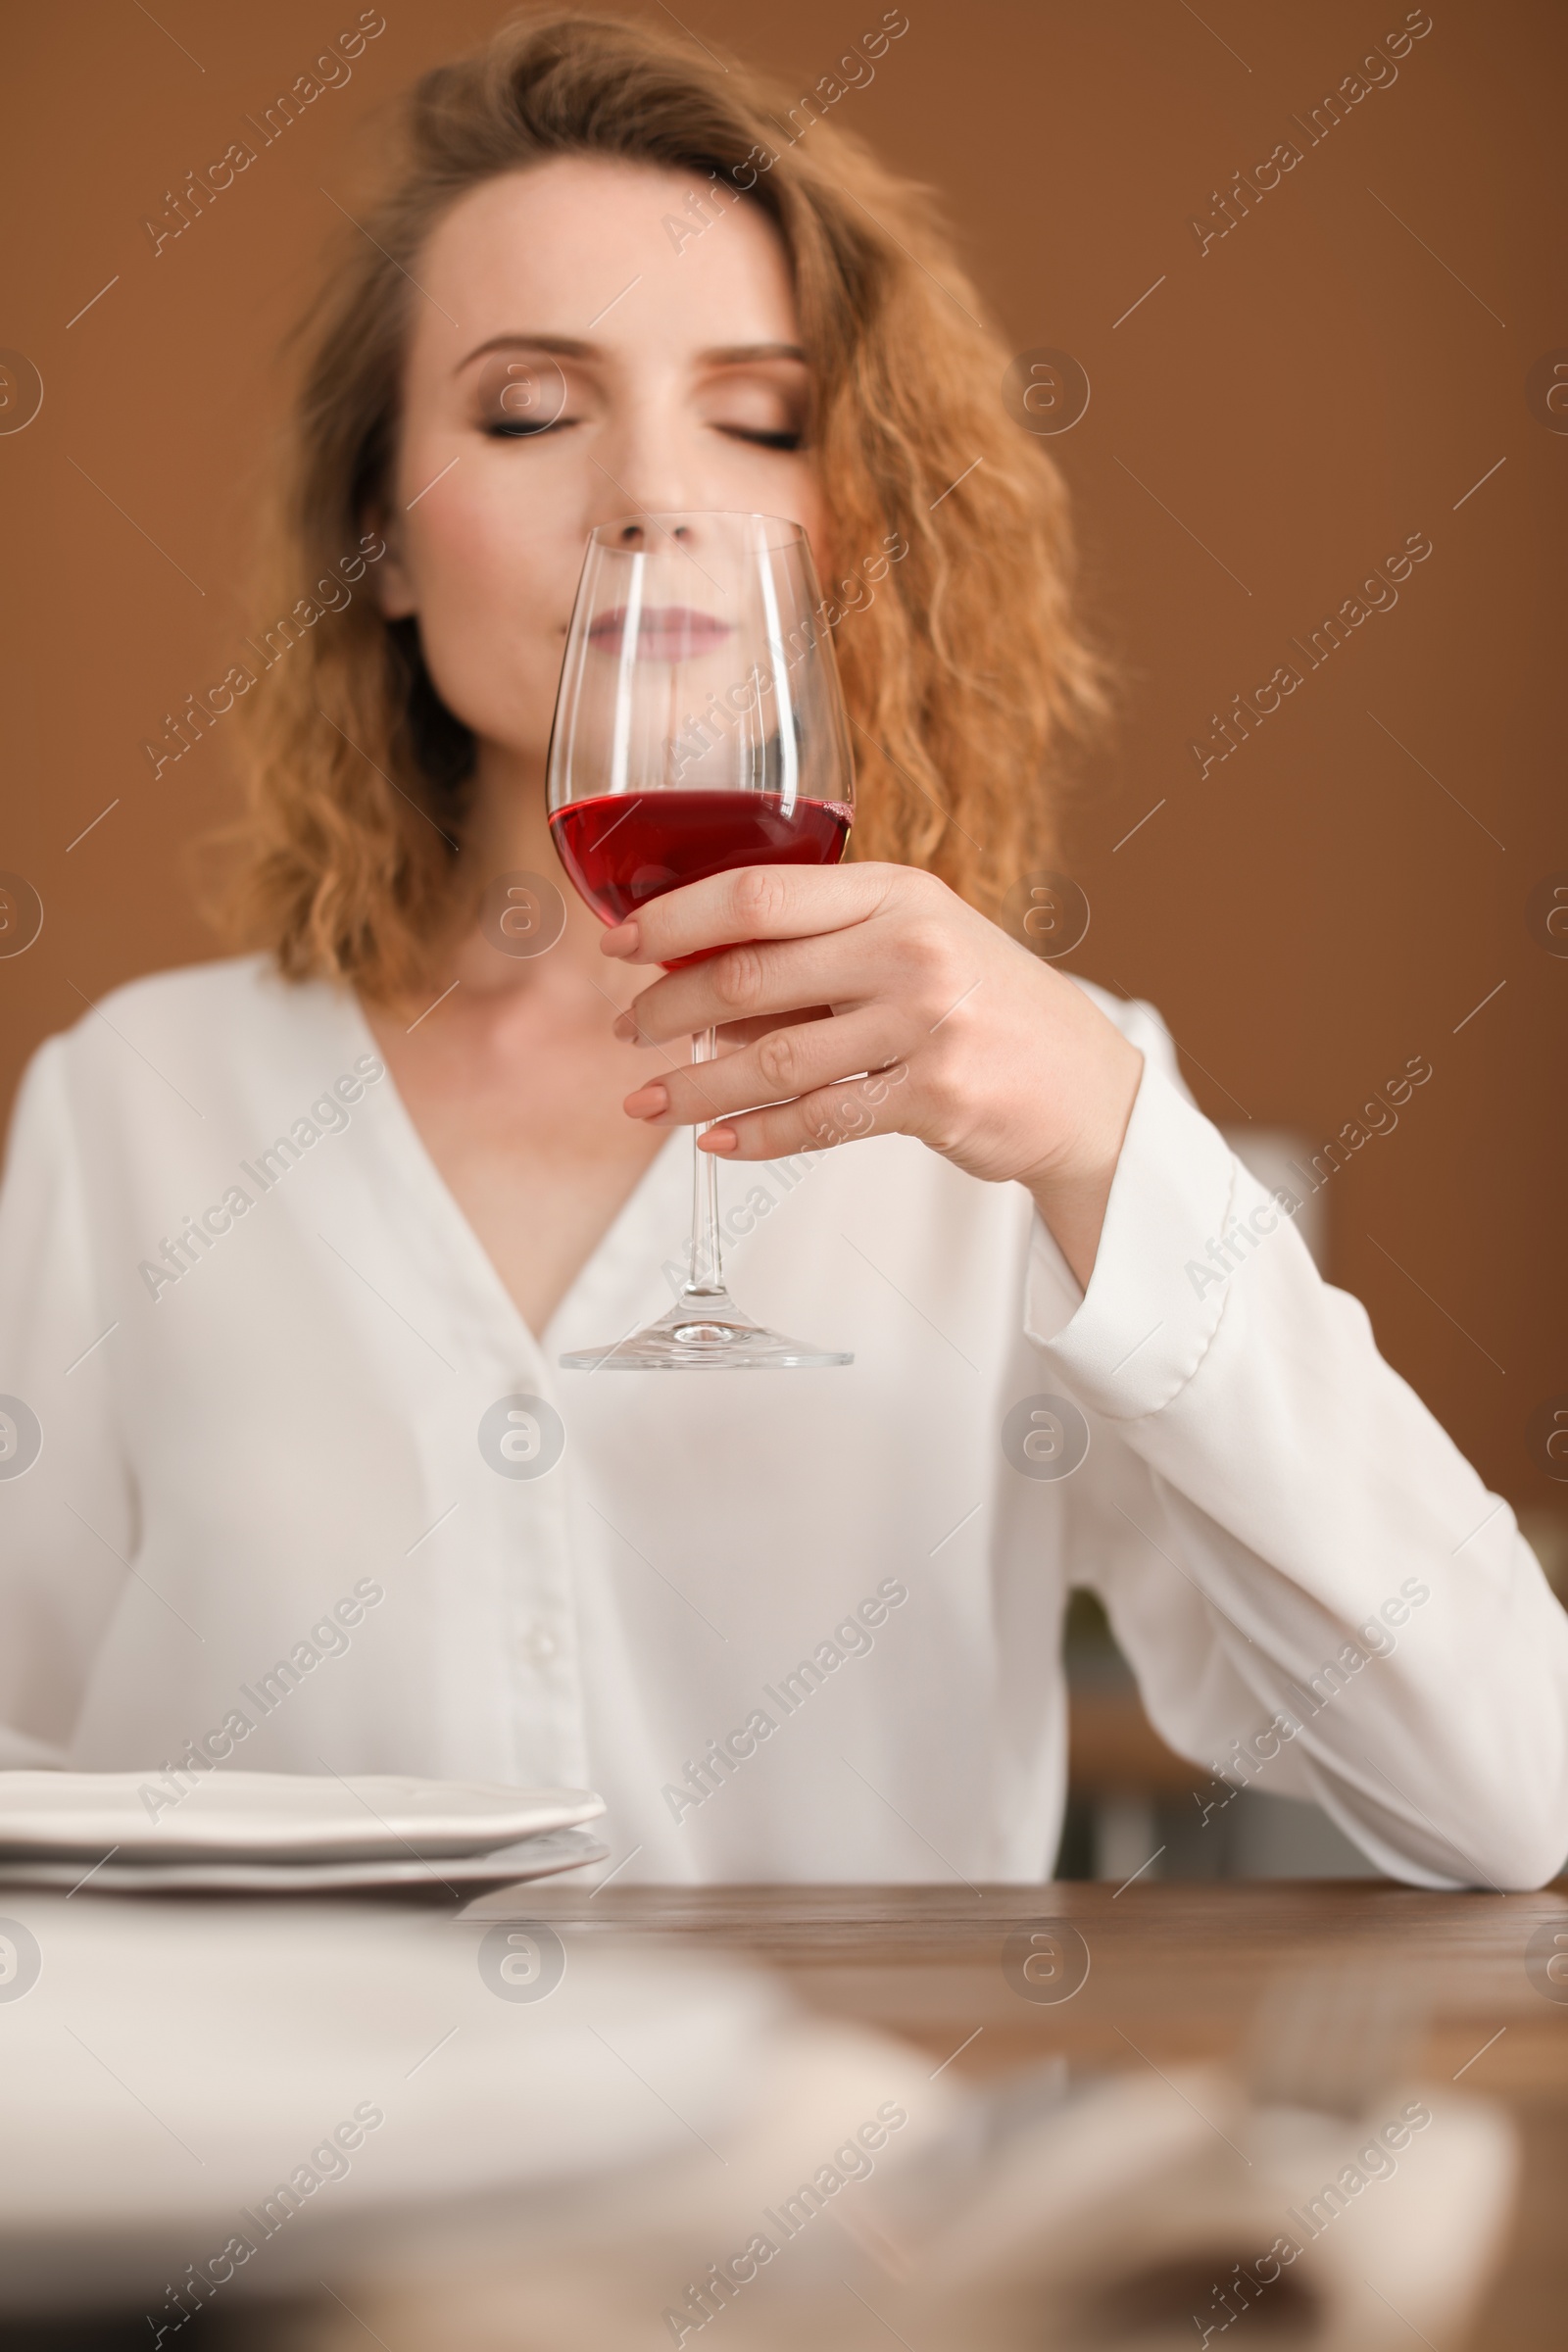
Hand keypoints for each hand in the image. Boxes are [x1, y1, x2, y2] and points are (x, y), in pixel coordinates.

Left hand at [603, 863, 1143, 1287]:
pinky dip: (757, 1136)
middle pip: (751, 974)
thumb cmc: (984, 1008)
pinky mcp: (935, 1097)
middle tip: (627, 1031)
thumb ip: (824, 949)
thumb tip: (697, 976)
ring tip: (647, 1101)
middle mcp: (910, 948)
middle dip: (668, 1008)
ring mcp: (926, 1023)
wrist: (1086, 1085)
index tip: (619, 943)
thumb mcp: (916, 944)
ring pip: (773, 1059)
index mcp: (896, 892)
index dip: (674, 918)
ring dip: (696, 1085)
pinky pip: (819, 1120)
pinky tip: (717, 1142)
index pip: (758, 893)